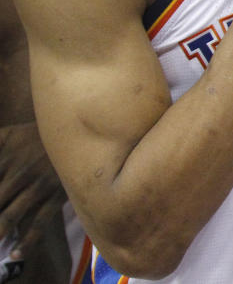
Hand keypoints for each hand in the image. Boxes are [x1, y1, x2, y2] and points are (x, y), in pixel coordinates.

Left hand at [0, 123, 64, 260]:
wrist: (73, 129)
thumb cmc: (34, 133)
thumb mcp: (7, 134)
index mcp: (5, 160)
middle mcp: (19, 175)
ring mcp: (38, 187)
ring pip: (11, 215)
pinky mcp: (55, 195)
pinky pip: (40, 221)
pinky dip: (28, 240)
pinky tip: (16, 255)